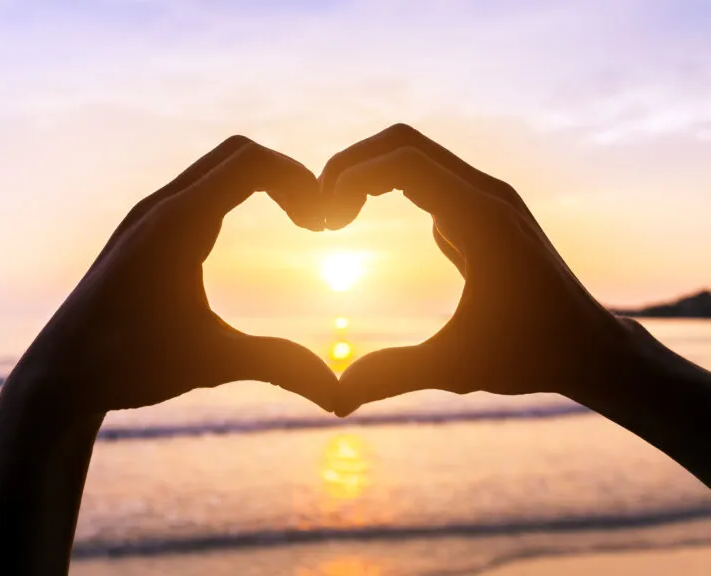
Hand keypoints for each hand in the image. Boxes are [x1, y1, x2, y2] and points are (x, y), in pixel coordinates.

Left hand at [9, 135, 336, 414]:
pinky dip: (234, 194)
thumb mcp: (211, 364)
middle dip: (287, 175)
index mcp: (175, 225)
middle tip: (317, 221)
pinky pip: (196, 188)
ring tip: (298, 222)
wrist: (57, 377)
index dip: (299, 182)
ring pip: (215, 167)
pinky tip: (246, 235)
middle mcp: (157, 208)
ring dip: (261, 182)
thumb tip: (341, 398)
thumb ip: (279, 367)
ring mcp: (145, 216)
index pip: (250, 162)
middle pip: (237, 152)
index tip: (323, 226)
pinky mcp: (139, 232)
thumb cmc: (128, 367)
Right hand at [320, 124, 634, 415]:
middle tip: (319, 213)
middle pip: (402, 142)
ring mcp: (484, 198)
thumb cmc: (531, 356)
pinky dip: (381, 186)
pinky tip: (358, 224)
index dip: (352, 179)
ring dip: (364, 174)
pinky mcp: (479, 210)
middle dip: (350, 165)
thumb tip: (335, 399)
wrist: (588, 347)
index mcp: (482, 220)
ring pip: (411, 153)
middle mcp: (485, 195)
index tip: (325, 223)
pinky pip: (422, 175)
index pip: (404, 162)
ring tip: (334, 220)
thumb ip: (395, 376)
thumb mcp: (458, 369)